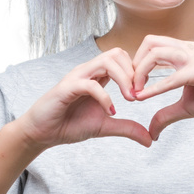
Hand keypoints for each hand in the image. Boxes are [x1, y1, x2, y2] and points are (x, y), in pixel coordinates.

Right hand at [17, 48, 152, 148]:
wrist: (43, 133)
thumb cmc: (70, 124)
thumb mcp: (106, 127)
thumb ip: (127, 129)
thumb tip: (150, 140)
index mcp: (97, 76)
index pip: (122, 58)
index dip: (137, 72)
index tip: (143, 93)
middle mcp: (87, 71)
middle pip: (117, 53)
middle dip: (133, 72)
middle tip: (138, 95)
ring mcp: (77, 77)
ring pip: (105, 61)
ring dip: (123, 79)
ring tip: (130, 99)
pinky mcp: (66, 88)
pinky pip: (90, 84)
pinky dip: (105, 98)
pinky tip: (111, 112)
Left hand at [128, 35, 193, 140]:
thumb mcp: (186, 107)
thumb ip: (166, 115)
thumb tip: (151, 132)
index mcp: (183, 52)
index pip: (151, 46)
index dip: (137, 63)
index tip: (132, 85)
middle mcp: (187, 49)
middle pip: (149, 42)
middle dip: (134, 64)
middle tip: (129, 86)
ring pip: (155, 54)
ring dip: (139, 73)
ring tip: (134, 92)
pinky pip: (171, 78)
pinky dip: (154, 88)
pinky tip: (142, 98)